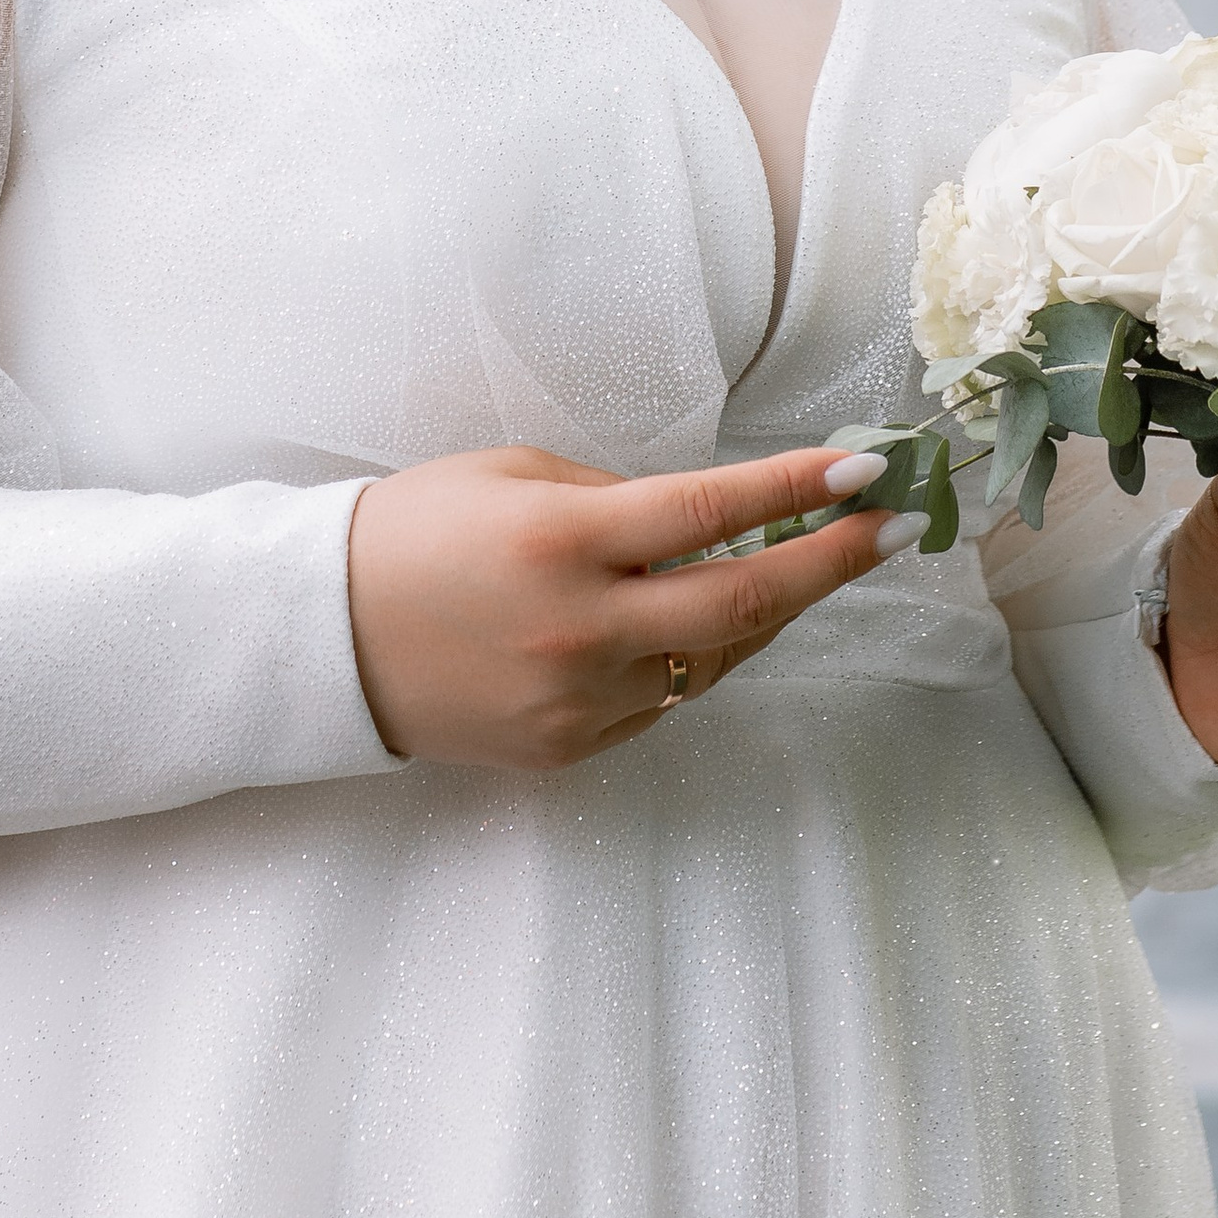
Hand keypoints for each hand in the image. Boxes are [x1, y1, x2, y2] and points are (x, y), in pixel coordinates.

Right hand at [345, 443, 891, 768]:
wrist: (324, 639)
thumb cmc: (416, 530)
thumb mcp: (513, 475)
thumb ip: (612, 498)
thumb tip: (704, 515)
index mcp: (564, 539)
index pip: (709, 511)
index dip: (796, 488)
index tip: (867, 466)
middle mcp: (582, 626)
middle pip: (742, 602)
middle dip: (831, 563)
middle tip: (893, 529)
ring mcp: (578, 701)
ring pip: (712, 660)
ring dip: (764, 613)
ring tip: (803, 567)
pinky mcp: (568, 751)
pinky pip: (660, 703)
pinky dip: (687, 660)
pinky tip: (690, 624)